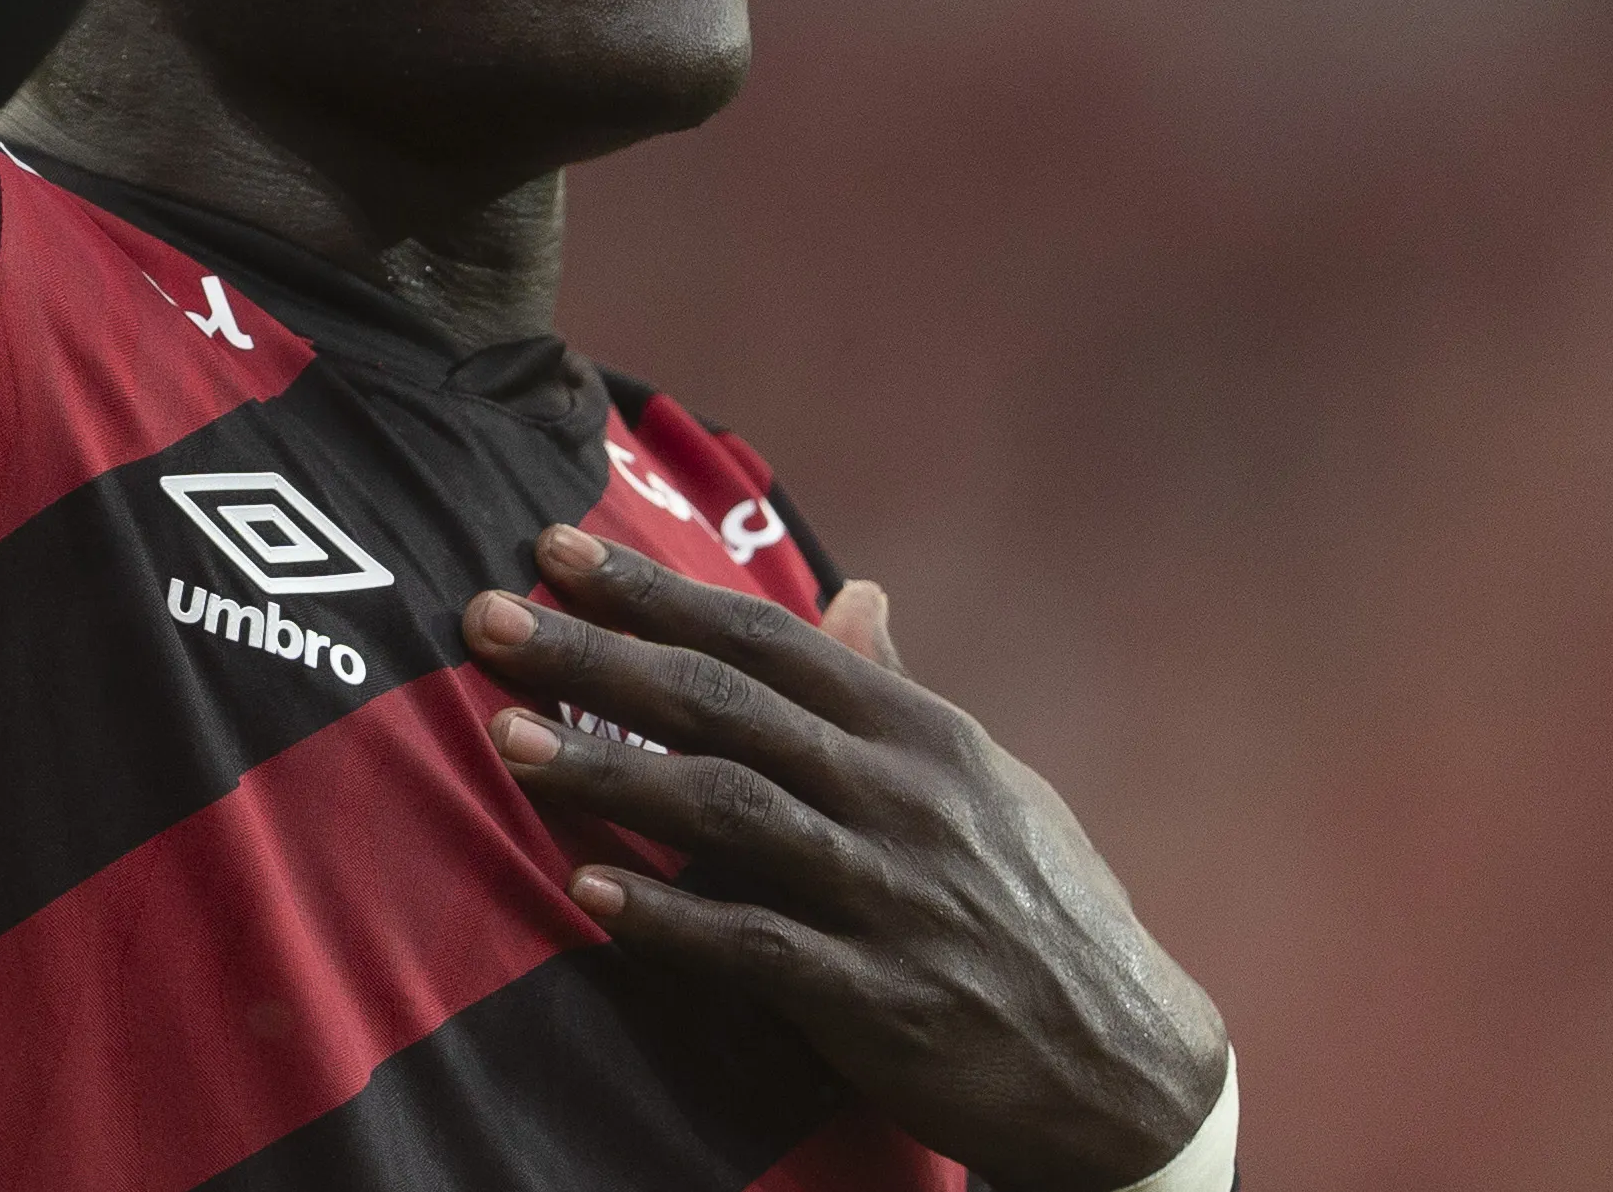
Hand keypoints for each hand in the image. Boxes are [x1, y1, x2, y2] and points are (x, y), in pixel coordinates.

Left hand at [467, 530, 1224, 1191]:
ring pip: (731, 811)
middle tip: (487, 618)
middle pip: (728, 706)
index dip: (658, 592)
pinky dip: (671, 916)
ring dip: (611, 771)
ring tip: (508, 738)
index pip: (768, 639)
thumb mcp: (983, 781)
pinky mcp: (877, 999)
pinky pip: (757, 948)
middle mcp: (904, 795)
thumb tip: (854, 593)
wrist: (1125, 1062)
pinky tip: (590, 893)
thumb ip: (895, 692)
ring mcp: (891, 895)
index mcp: (921, 733)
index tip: (558, 550)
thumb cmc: (1039, 907)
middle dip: (599, 655)